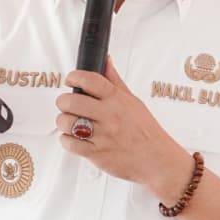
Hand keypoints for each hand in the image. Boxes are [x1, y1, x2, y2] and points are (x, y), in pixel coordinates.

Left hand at [55, 58, 194, 201]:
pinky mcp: (96, 153)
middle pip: (71, 101)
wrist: (156, 159)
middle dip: (63, 101)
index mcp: (117, 100)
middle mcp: (109, 115)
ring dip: (63, 121)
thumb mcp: (132, 100)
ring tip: (69, 121)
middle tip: (67, 104)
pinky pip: (69, 143)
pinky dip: (66, 140)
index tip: (70, 79)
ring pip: (67, 122)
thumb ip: (114, 80)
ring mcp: (102, 135)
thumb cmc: (145, 131)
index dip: (74, 76)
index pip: (89, 80)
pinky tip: (73, 137)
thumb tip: (106, 61)